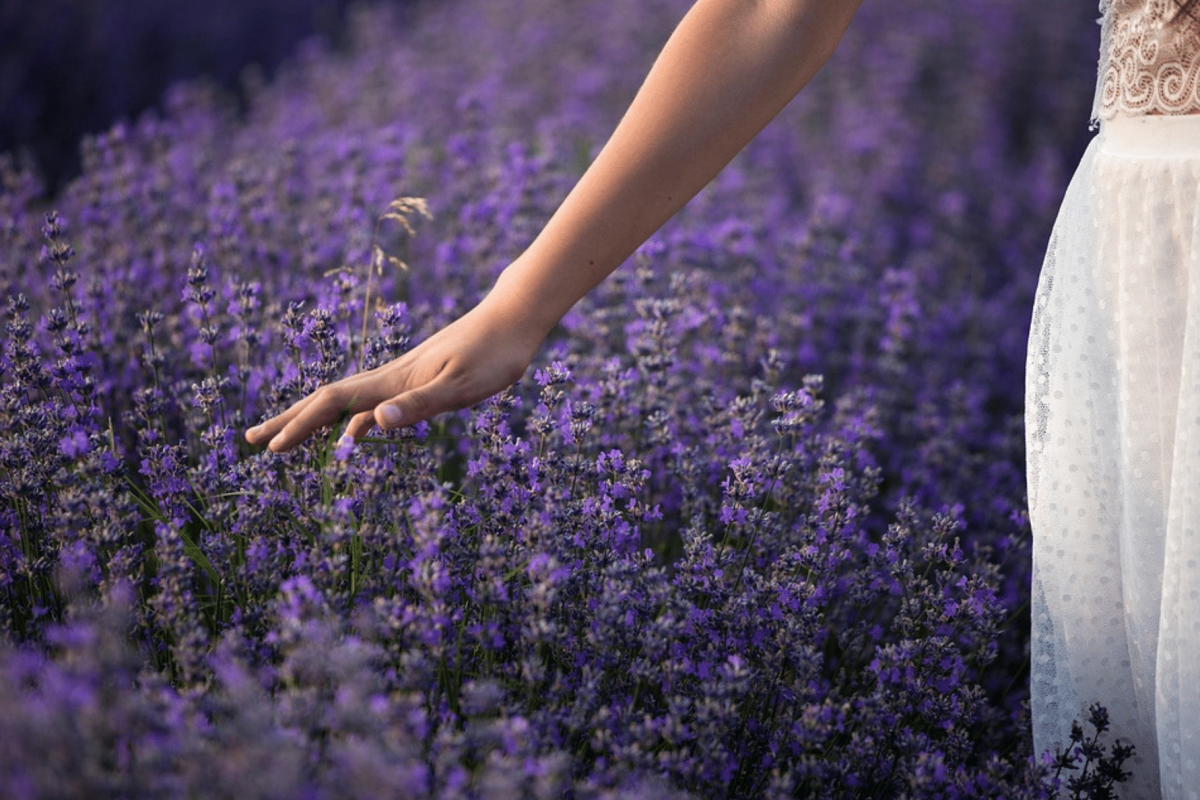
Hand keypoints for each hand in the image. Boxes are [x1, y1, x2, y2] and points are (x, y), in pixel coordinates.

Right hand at [245, 294, 542, 452]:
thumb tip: (372, 424)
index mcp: (394, 381)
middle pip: (328, 401)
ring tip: (287, 440)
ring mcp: (403, 376)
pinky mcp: (420, 378)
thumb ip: (419, 405)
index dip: (300, 426)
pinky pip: (372, 404)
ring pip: (347, 402)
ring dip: (314, 421)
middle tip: (252, 441)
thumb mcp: (462, 386)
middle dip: (289, 422)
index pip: (333, 404)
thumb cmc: (495, 353)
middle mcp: (391, 376)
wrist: (514, 317)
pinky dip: (352, 421)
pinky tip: (353, 434)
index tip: (272, 450)